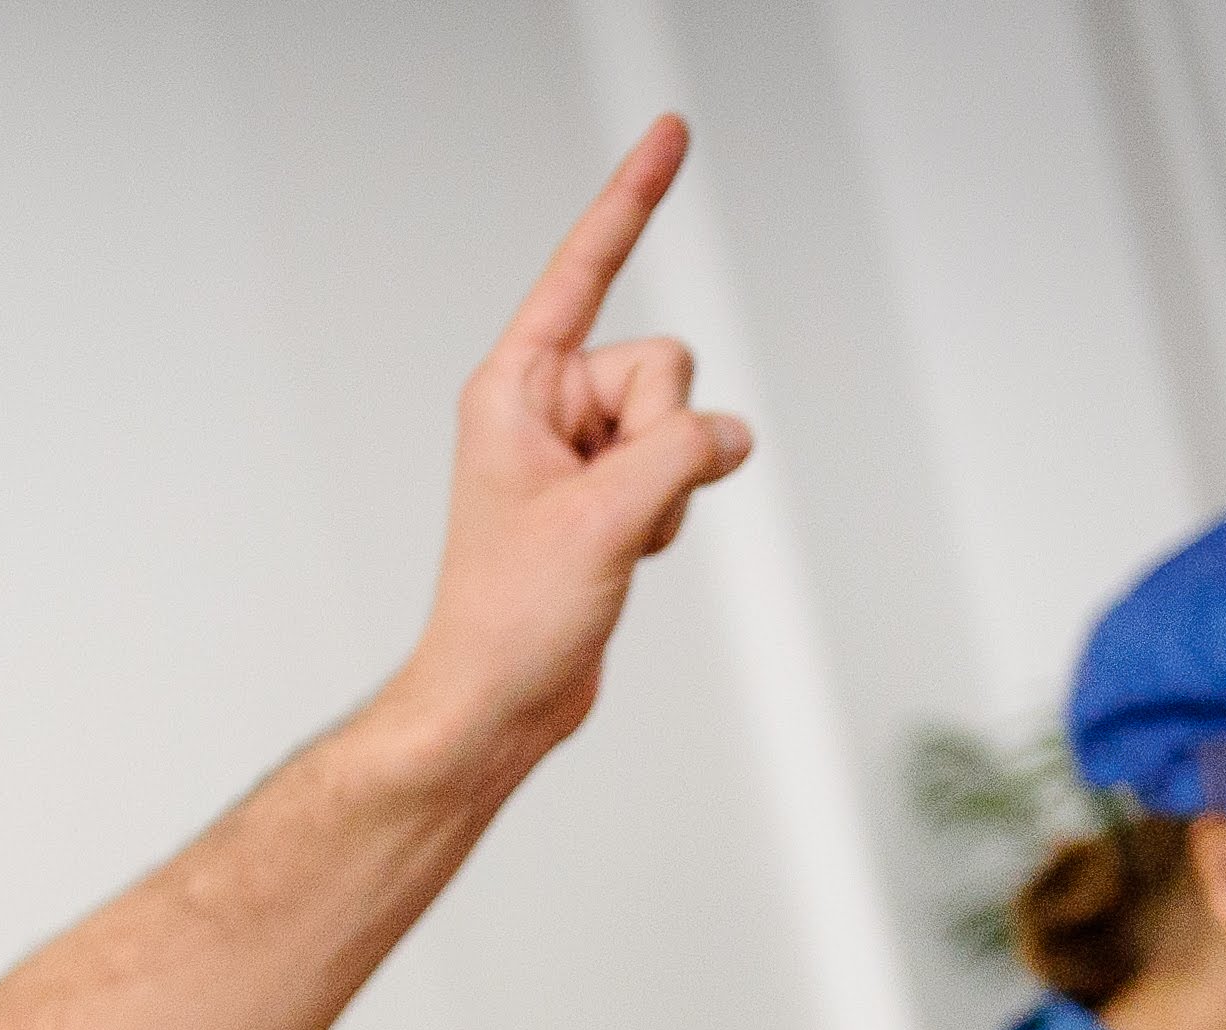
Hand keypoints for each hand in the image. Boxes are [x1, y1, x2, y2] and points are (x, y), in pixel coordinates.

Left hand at [381, 115, 753, 776]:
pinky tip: (622, 558)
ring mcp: (579, 452)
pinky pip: (679, 470)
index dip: (631, 201)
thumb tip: (728, 436)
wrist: (496, 702)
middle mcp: (544, 407)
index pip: (584, 270)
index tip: (671, 132)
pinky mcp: (607, 494)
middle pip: (662, 367)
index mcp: (514, 388)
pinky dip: (669, 517)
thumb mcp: (602, 521)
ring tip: (605, 544)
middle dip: (660, 438)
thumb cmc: (510, 618)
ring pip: (681, 423)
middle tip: (605, 510)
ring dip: (666, 490)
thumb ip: (679, 453)